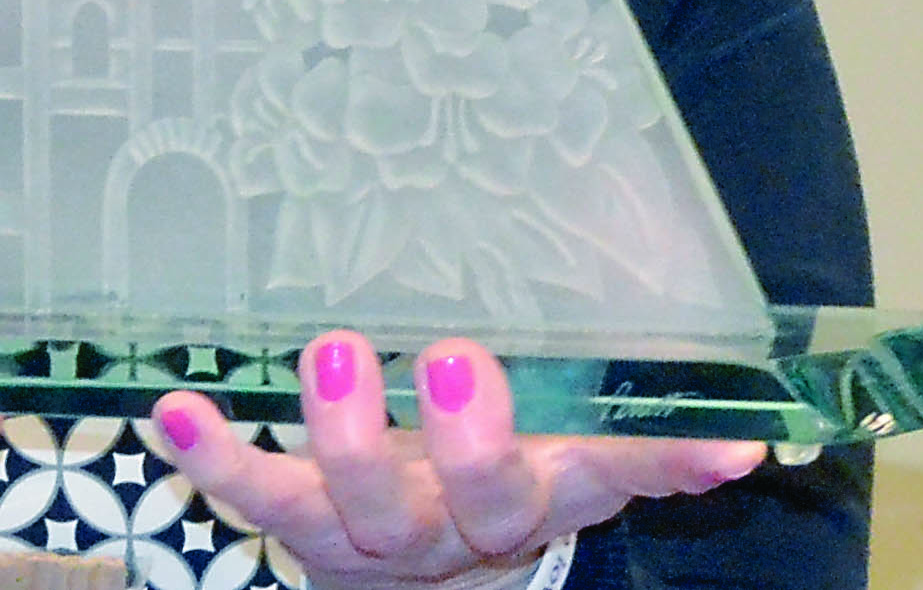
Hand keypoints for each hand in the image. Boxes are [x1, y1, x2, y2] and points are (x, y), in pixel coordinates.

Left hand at [150, 332, 763, 589]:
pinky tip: (171, 410)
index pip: (617, 473)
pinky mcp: (300, 523)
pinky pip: (253, 497)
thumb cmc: (496, 459)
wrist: (418, 567)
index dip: (664, 462)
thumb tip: (751, 423)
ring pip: (364, 504)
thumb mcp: (566, 431)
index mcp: (546, 487)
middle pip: (479, 497)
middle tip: (452, 357)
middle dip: (470, 439)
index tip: (725, 442)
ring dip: (345, 436)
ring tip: (334, 354)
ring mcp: (379, 531)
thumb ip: (636, 416)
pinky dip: (210, 459)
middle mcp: (468, 522)